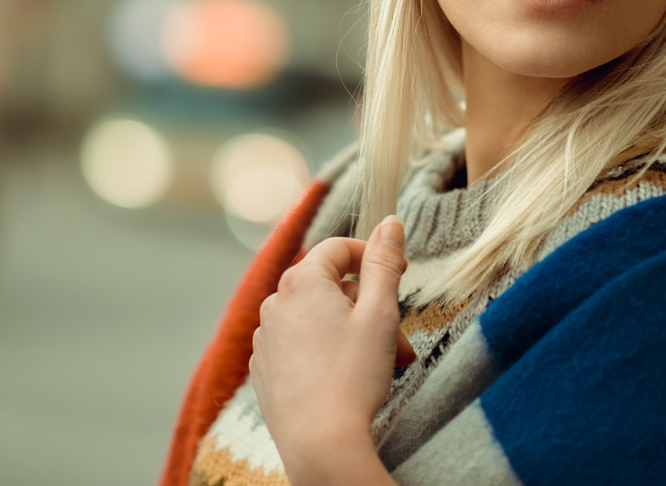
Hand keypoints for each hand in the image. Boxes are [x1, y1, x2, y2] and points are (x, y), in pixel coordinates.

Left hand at [250, 216, 413, 483]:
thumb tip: (389, 222)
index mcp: (301, 282)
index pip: (339, 248)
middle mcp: (275, 303)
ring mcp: (265, 338)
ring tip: (382, 362)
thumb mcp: (380, 313)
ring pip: (317, 319)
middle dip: (369, 307)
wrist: (320, 442)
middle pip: (330, 287)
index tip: (401, 272)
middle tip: (400, 336)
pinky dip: (326, 351)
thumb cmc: (353, 375)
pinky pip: (300, 345)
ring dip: (352, 331)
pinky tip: (348, 377)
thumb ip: (384, 263)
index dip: (374, 255)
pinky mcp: (264, 369)